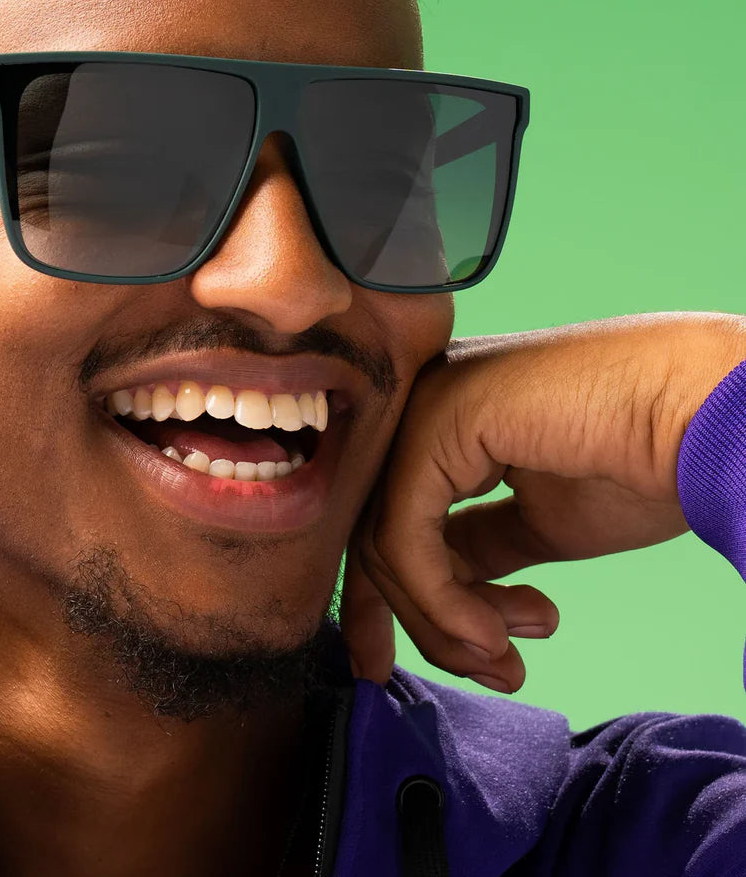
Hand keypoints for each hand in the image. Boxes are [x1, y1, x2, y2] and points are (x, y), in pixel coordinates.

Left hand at [339, 311, 745, 691]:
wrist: (703, 418)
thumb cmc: (644, 461)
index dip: (384, 603)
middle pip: (377, 536)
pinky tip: (493, 634)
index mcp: (444, 425)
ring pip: (384, 543)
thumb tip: (442, 593)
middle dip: (418, 623)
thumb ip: (481, 547)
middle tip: (486, 671)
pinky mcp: (437, 421)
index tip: (399, 665)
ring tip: (504, 656)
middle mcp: (421, 409)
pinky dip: (440, 601)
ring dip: (441, 624)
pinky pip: (405, 535)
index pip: (386, 521)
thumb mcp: (542, 521)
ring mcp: (423, 407)